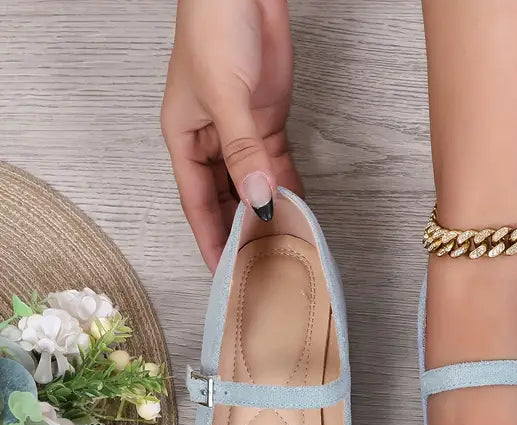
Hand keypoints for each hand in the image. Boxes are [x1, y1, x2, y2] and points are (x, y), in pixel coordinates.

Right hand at [161, 0, 301, 269]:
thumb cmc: (213, 28)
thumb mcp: (225, 95)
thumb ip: (242, 149)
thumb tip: (259, 196)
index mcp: (184, 139)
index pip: (197, 202)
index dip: (209, 238)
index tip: (223, 272)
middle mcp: (211, 143)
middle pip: (227, 199)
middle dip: (241, 231)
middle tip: (262, 266)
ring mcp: (241, 134)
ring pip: (254, 185)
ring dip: (269, 211)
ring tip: (285, 246)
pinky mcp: (267, 123)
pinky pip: (277, 165)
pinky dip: (288, 187)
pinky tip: (300, 210)